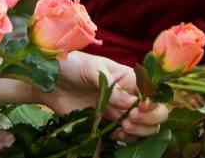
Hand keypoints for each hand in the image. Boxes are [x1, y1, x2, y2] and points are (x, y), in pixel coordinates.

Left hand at [40, 51, 168, 141]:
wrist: (49, 81)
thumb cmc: (72, 65)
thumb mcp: (92, 69)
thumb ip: (111, 85)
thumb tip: (130, 103)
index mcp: (129, 78)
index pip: (153, 93)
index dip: (152, 104)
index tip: (139, 109)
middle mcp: (128, 96)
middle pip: (155, 113)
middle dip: (149, 120)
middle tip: (130, 119)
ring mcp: (119, 111)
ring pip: (143, 128)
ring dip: (139, 132)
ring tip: (123, 127)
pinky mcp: (107, 124)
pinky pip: (125, 137)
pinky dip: (126, 140)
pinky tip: (116, 135)